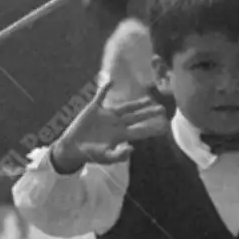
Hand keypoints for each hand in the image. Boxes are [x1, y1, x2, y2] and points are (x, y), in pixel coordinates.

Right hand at [50, 80, 168, 172]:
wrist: (72, 148)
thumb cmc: (89, 155)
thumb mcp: (105, 157)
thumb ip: (119, 156)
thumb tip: (133, 149)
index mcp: (120, 135)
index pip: (140, 131)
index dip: (152, 129)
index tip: (165, 127)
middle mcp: (116, 124)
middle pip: (136, 117)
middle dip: (149, 113)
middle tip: (162, 109)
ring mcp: (106, 116)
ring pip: (125, 107)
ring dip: (136, 103)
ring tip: (149, 99)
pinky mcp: (94, 109)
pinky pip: (101, 96)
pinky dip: (105, 88)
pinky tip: (111, 81)